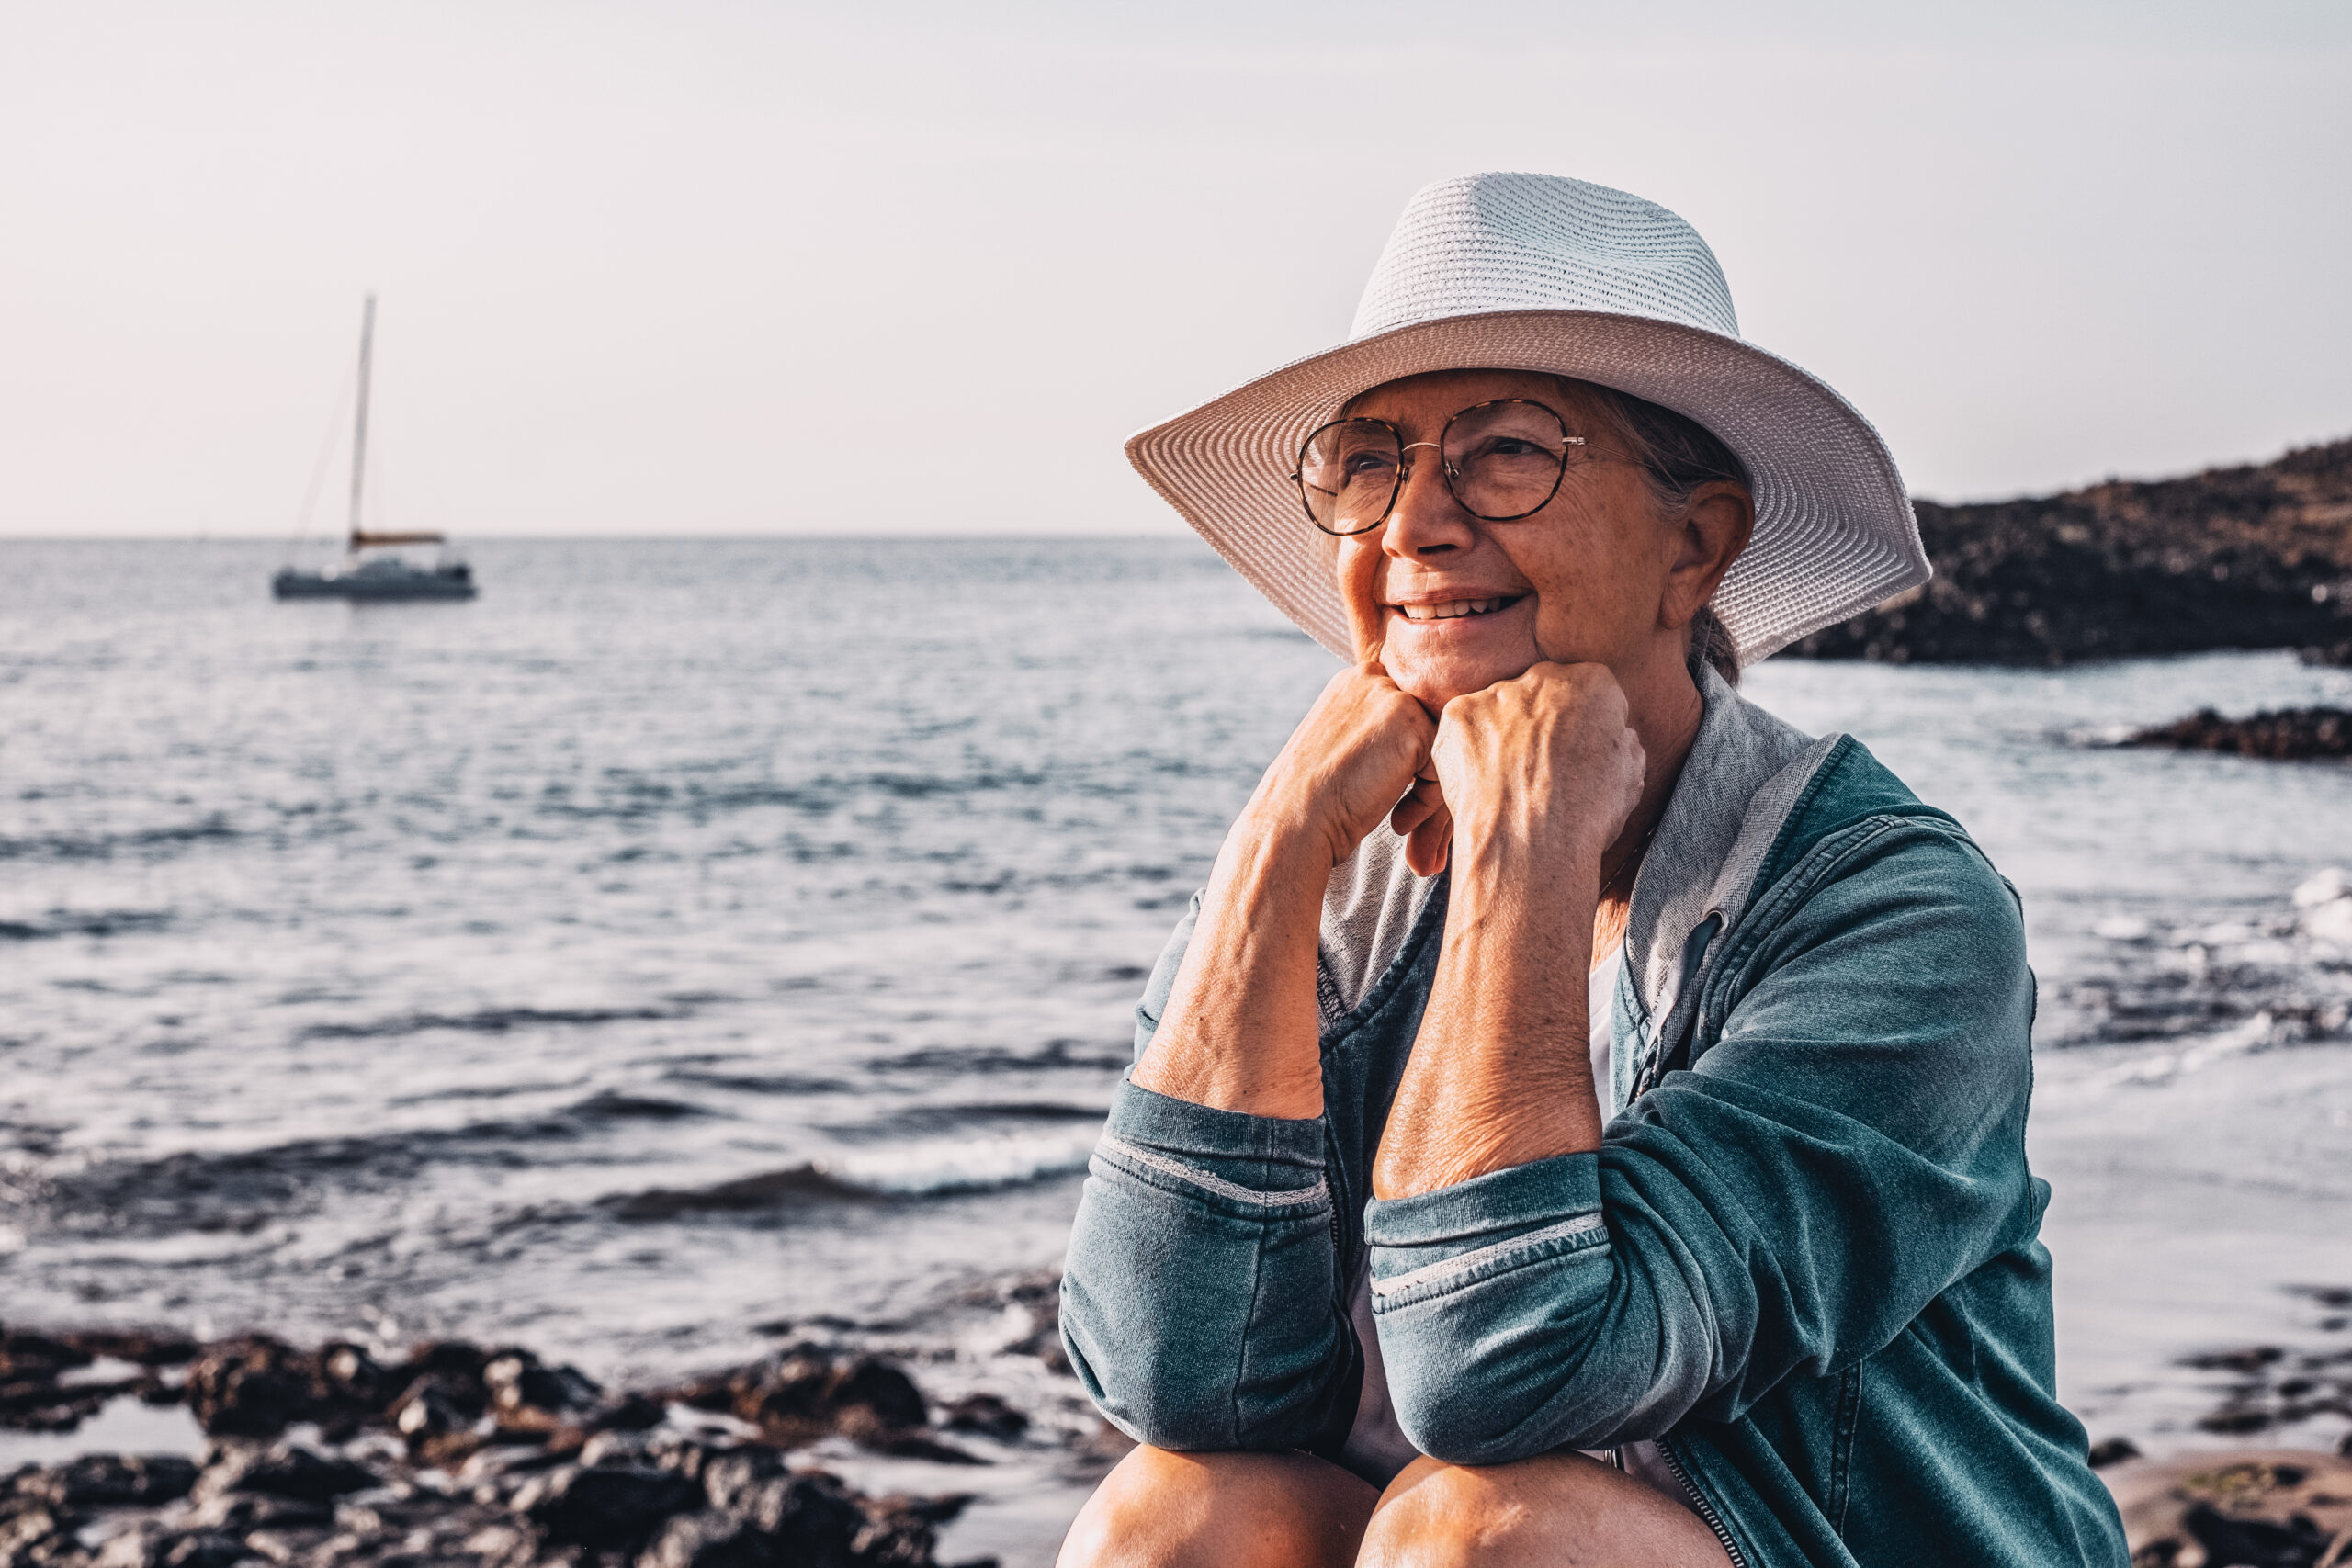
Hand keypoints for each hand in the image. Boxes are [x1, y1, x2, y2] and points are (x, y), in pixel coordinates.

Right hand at [1247, 654, 1437, 871]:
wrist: (1293, 820)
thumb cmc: (1314, 797)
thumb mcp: (1340, 745)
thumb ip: (1374, 728)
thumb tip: (1410, 743)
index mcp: (1355, 680)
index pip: (1407, 711)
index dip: (1406, 754)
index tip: (1383, 789)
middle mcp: (1374, 678)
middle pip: (1428, 722)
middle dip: (1424, 767)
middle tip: (1402, 809)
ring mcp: (1394, 698)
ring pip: (1441, 742)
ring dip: (1429, 785)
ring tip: (1401, 817)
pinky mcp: (1413, 727)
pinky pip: (1444, 763)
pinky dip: (1430, 799)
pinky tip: (1400, 819)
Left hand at [1428, 663, 1644, 882]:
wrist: (1530, 842)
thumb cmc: (1585, 816)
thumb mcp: (1630, 777)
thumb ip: (1620, 743)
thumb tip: (1614, 738)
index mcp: (1594, 684)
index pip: (1590, 693)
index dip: (1585, 727)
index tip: (1578, 754)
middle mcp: (1544, 678)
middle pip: (1543, 694)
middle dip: (1543, 724)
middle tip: (1540, 768)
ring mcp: (1497, 694)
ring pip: (1500, 709)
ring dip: (1504, 736)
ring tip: (1509, 783)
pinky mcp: (1459, 715)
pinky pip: (1465, 727)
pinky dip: (1469, 751)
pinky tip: (1483, 782)